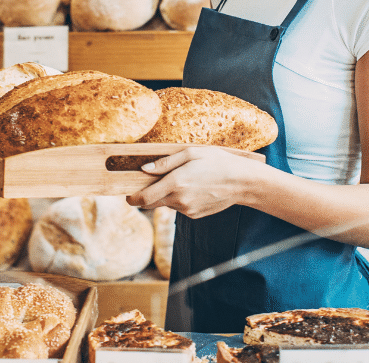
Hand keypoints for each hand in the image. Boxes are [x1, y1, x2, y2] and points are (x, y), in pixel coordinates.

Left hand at [126, 146, 253, 218]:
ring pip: (167, 204)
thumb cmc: (218, 162)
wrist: (242, 182)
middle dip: (147, 195)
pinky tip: (195, 188)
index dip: (131, 198)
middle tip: (152, 182)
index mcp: (175, 183)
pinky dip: (180, 199)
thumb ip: (165, 163)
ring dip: (167, 194)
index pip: (143, 198)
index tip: (127, 195)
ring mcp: (187, 210)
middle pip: (151, 203)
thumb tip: (144, 169)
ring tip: (184, 179)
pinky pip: (180, 207)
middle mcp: (179, 200)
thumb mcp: (191, 153)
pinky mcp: (195, 215)